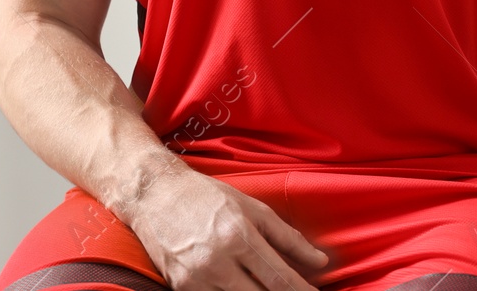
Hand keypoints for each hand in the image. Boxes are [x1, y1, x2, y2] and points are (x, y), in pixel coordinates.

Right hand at [125, 160, 327, 290]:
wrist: (156, 195)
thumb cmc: (208, 197)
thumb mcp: (253, 208)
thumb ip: (288, 237)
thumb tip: (320, 262)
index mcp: (240, 237)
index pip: (279, 278)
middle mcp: (218, 261)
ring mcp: (196, 279)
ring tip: (272, 289)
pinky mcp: (179, 288)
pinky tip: (245, 288)